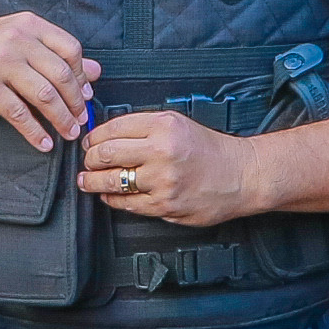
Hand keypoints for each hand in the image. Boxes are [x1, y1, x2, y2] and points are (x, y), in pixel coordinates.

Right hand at [0, 10, 91, 148]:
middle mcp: (16, 39)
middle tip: (81, 121)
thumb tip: (95, 71)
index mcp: (27, 25)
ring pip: (45, 95)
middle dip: (76, 103)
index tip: (84, 95)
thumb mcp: (15, 42)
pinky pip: (19, 113)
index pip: (70, 49)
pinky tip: (43, 143)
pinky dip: (35, 132)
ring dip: (61, 119)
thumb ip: (53, 53)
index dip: (82, 76)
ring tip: (68, 133)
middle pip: (62, 75)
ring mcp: (0, 61)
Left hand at [80, 107, 257, 223]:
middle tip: (87, 161)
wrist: (242, 175)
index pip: (113, 128)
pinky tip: (109, 195)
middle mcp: (162, 151)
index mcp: (164, 125)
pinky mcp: (164, 205)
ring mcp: (162, 180)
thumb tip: (106, 135)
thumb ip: (143, 127)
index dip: (94, 136)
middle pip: (106, 154)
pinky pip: (126, 204)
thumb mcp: (178, 123)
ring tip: (87, 181)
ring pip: (112, 182)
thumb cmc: (210, 150)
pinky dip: (111, 199)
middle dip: (89, 159)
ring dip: (93, 182)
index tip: (89, 142)